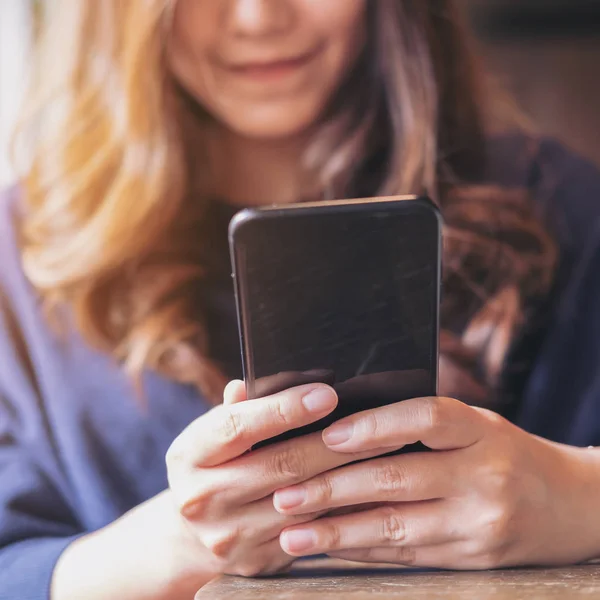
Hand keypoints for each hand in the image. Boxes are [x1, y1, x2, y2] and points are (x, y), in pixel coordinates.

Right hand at [165, 380, 385, 578]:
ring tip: (385, 450)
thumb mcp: (210, 433)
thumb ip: (237, 408)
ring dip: (348, 474)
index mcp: (189, 455)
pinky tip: (369, 488)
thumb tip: (255, 382)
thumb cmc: (212, 466)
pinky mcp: (257, 561)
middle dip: (334, 441)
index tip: (325, 393)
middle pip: (281, 464)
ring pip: (304, 501)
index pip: (238, 426)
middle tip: (376, 421)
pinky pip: (312, 531)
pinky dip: (343, 508)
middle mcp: (203, 498)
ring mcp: (230, 536)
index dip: (283, 409)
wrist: (191, 535)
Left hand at [273, 397, 599, 568]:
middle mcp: (484, 477)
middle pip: (399, 478)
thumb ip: (423, 424)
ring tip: (292, 532)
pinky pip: (407, 556)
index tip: (327, 435)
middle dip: (335, 487)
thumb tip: (347, 424)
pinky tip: (329, 548)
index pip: (425, 418)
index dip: (374, 426)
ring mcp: (480, 524)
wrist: (573, 505)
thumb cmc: (508, 453)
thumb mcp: (478, 425)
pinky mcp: (472, 561)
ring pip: (396, 527)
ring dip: (337, 531)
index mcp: (482, 431)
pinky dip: (363, 551)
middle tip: (286, 492)